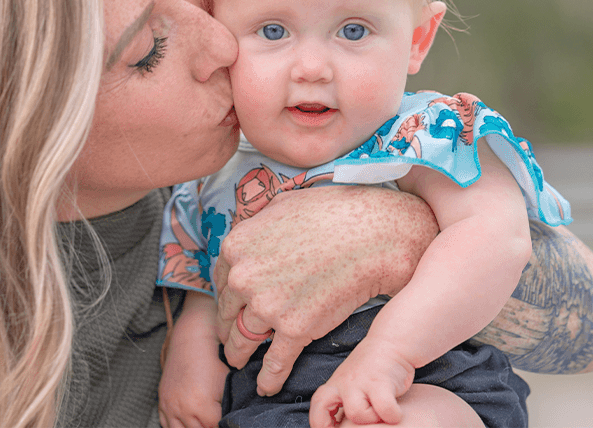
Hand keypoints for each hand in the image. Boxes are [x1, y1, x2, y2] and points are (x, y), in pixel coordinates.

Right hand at [158, 294, 228, 427]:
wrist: (192, 338)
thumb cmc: (214, 358)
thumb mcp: (227, 383)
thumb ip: (229, 408)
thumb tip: (233, 421)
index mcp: (201, 406)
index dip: (224, 426)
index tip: (229, 423)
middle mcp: (182, 410)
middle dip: (209, 427)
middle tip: (216, 421)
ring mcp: (169, 406)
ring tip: (203, 421)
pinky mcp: (162, 401)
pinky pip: (166, 425)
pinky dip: (177, 427)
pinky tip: (188, 422)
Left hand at [212, 186, 436, 394]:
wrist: (370, 237)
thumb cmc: (330, 214)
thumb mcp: (280, 205)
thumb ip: (257, 224)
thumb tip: (251, 234)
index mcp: (236, 247)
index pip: (222, 280)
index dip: (228, 295)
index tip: (231, 306)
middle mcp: (244, 279)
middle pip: (228, 313)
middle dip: (228, 327)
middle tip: (230, 337)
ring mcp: (268, 307)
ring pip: (244, 340)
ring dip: (240, 354)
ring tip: (239, 362)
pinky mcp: (294, 330)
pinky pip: (275, 362)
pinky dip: (268, 378)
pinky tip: (265, 386)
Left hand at [309, 336, 415, 426]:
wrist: (391, 342)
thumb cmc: (372, 368)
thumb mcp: (351, 382)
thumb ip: (344, 401)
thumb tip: (339, 425)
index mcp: (335, 383)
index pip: (317, 404)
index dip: (319, 422)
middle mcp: (345, 382)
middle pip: (329, 409)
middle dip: (345, 424)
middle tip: (361, 424)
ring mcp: (362, 381)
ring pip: (357, 413)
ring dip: (372, 418)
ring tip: (382, 412)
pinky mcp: (381, 382)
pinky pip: (384, 409)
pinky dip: (392, 415)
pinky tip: (396, 412)